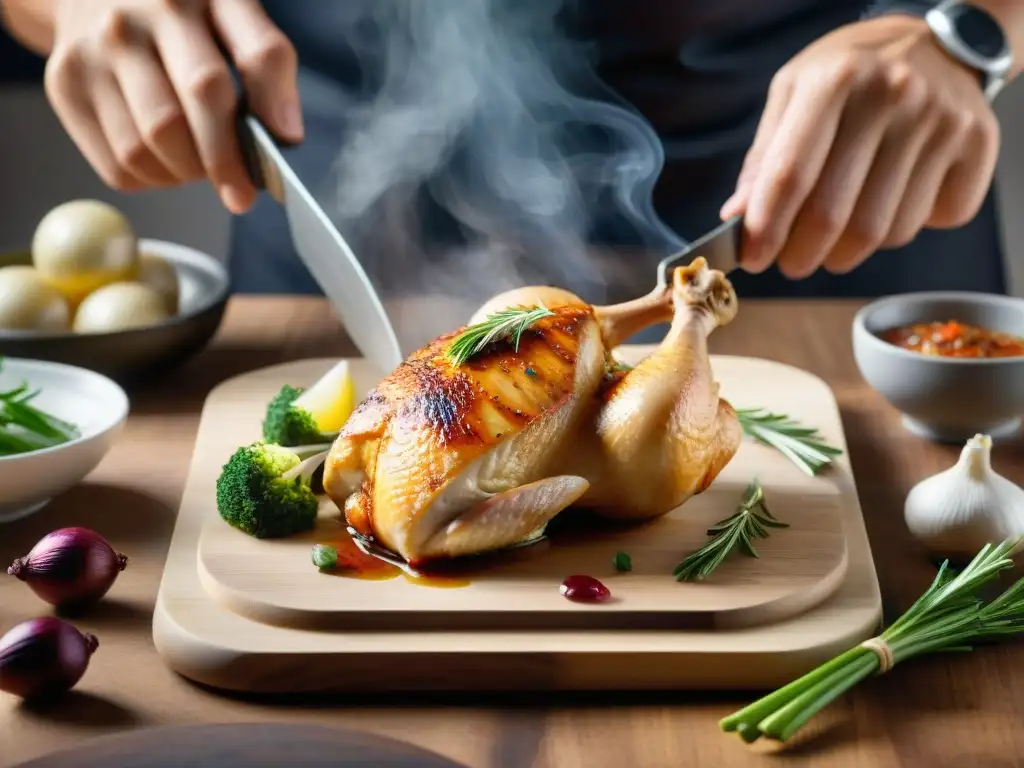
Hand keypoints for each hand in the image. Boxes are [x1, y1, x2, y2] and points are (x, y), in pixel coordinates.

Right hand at [44, 0, 301, 212]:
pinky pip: (117, 165)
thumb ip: (266, 63)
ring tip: (200, 161)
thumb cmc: (182, 15)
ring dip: (182, 174)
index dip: (248, 126)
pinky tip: (167, 158)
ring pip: (143, 150)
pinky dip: (153, 178)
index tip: (269, 169)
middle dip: (216, 166)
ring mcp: (89, 56)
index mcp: (184, 1)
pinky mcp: (64, 87)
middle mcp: (127, 24)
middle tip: (239, 192)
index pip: (218, 75)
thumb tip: (286, 135)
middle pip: (173, 123)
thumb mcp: (232, 16)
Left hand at [720, 14, 1001, 277]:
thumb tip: (737, 218)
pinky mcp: (977, 143)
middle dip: (802, 255)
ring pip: (884, 231)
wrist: (936, 44)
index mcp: (835, 80)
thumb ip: (764, 157)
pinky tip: (892, 201)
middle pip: (835, 216)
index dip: (766, 229)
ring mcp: (941, 120)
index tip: (752, 259)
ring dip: (850, 249)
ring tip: (838, 231)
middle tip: (792, 262)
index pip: (790, 175)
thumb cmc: (849, 75)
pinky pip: (931, 221)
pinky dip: (903, 229)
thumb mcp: (794, 91)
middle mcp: (892, 96)